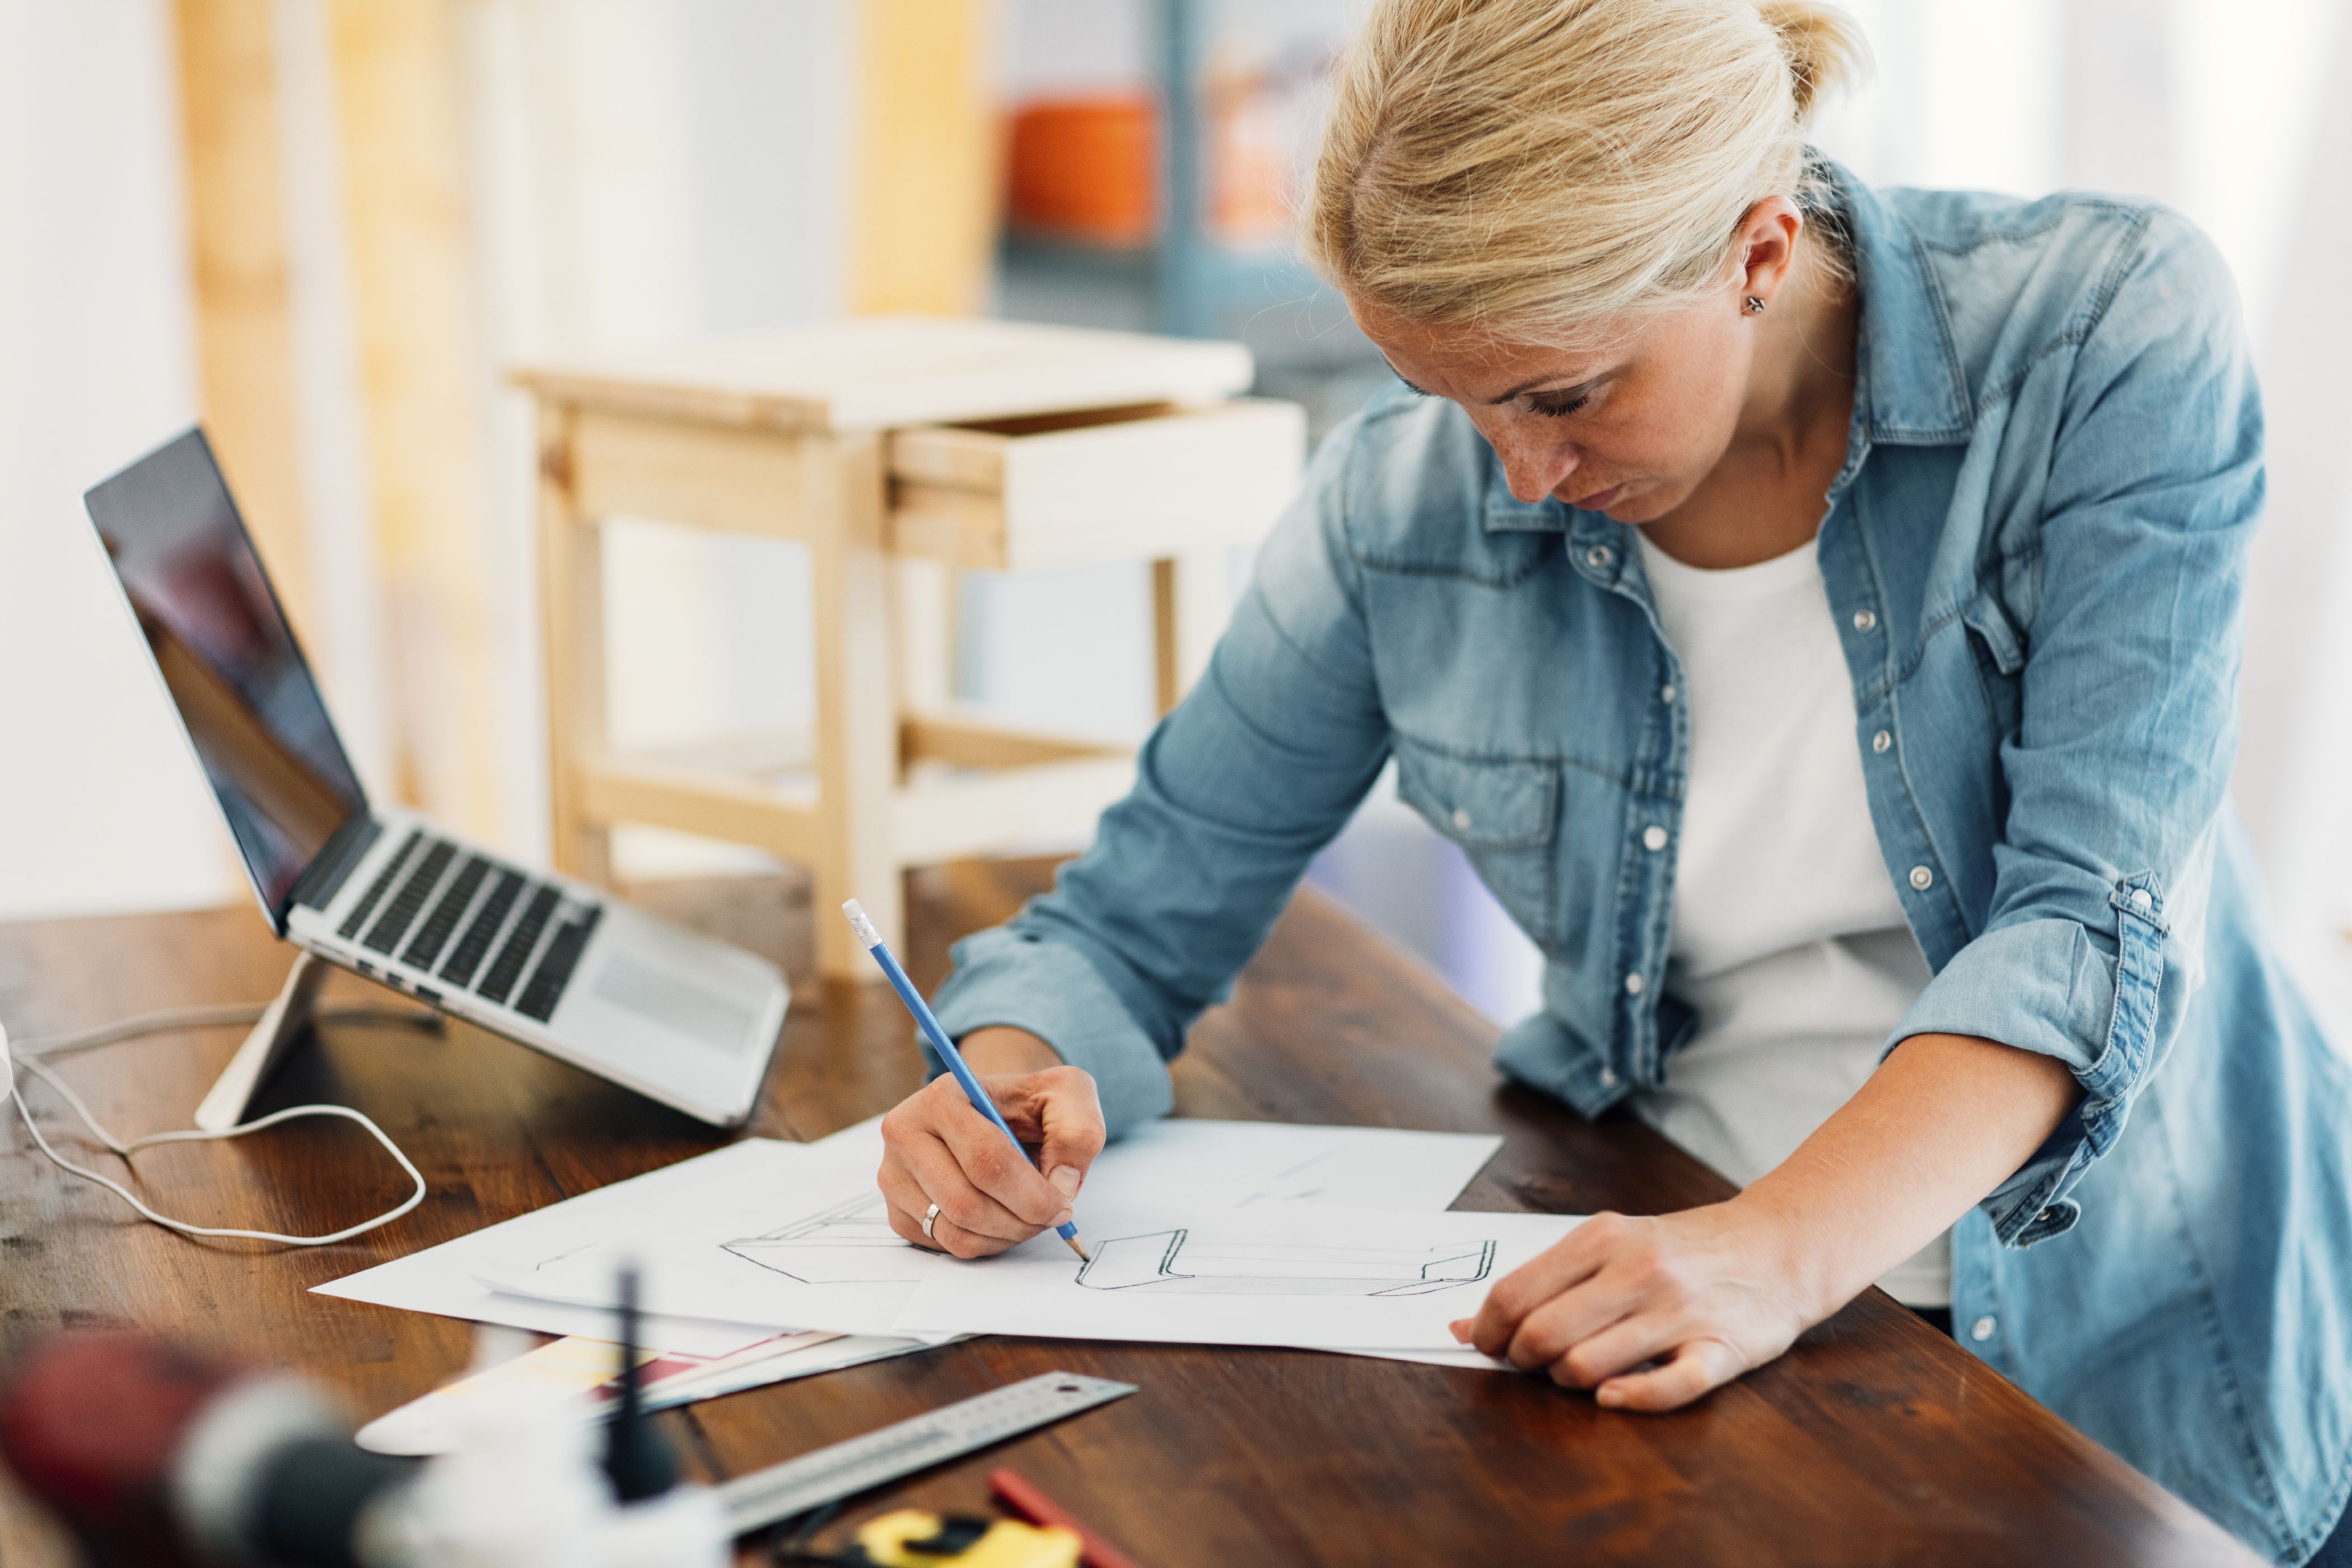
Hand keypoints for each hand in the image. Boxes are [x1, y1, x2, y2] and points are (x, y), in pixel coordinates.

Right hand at [877, 1028, 1105, 1258]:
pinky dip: (984, 1244)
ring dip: (1006, 1236)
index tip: (1064, 1205)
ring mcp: (893, 1175)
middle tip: (1051, 1216)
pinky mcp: (896, 1210)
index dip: (1032, 1194)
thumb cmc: (1029, 1106)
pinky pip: (944, 1246)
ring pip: (955, 1231)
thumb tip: (1061, 1184)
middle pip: (967, 1203)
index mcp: (942, 1097)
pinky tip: (1001, 1219)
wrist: (996, 1114)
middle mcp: (904, 1133)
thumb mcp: (1068, 1095)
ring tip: (1029, 1215)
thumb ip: (1078, 1131)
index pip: (986, 1160)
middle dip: (1021, 1220)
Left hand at [1452, 1201, 1817, 1409]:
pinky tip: (1613, 1395)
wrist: (1778, 1246)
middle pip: (1543, 1335)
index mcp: (1603, 1239)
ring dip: (1568, 1382)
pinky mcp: (1719, 1351)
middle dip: (1522, 1361)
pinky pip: (1663, 1390)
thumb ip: (1542, 1281)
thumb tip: (1463, 1327)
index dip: (1488, 1330)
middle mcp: (1638, 1272)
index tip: (1486, 1345)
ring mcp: (1680, 1313)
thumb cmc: (1682, 1250)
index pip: (1515, 1294)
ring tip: (1579, 1371)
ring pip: (1588, 1367)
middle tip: (1532, 1363)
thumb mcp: (1610, 1244)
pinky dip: (1627, 1400)